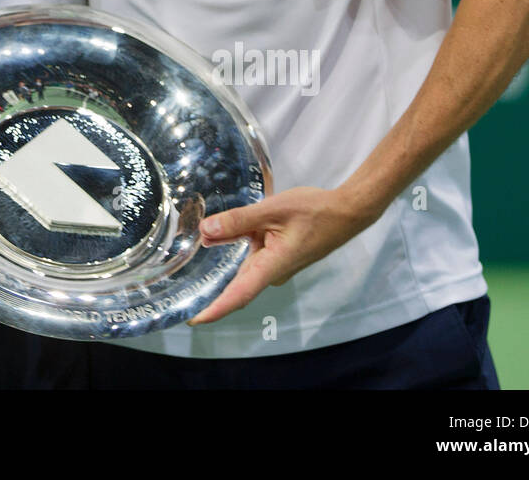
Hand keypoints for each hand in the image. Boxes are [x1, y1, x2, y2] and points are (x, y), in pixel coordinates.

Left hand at [187, 187, 373, 324]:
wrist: (346, 212)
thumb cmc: (314, 211)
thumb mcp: (272, 210)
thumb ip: (239, 220)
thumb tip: (206, 231)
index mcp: (272, 266)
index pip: (239, 294)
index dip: (216, 309)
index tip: (193, 319)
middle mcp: (274, 272)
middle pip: (238, 285)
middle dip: (211, 292)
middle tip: (181, 295)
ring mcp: (277, 266)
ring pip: (244, 266)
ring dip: (222, 266)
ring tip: (191, 266)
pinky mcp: (280, 256)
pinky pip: (253, 257)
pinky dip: (236, 248)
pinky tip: (217, 237)